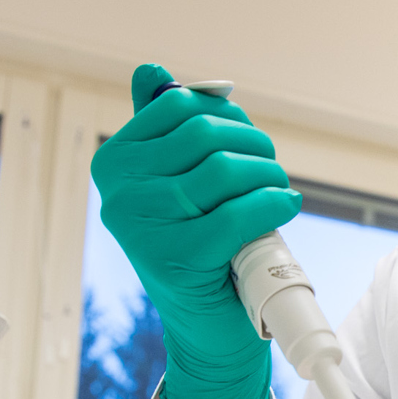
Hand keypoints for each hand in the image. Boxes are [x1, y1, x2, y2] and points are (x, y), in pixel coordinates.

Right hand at [89, 64, 301, 398]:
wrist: (207, 328)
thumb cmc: (198, 246)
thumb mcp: (176, 183)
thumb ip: (165, 130)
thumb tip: (151, 70)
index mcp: (114, 164)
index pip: (178, 107)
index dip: (227, 116)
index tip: (245, 140)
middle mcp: (118, 192)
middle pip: (205, 135)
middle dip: (253, 145)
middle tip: (270, 167)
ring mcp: (142, 227)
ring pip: (224, 170)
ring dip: (268, 175)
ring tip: (278, 189)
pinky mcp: (175, 259)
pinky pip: (239, 212)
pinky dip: (272, 206)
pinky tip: (283, 207)